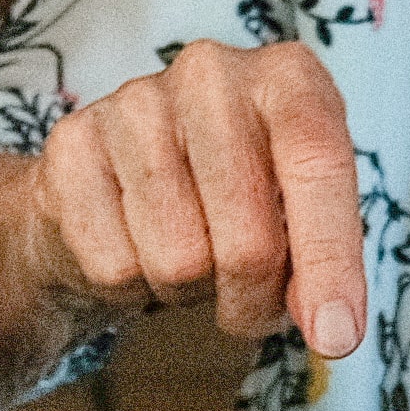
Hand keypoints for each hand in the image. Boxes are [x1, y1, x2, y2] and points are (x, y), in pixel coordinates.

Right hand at [29, 41, 365, 356]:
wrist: (117, 180)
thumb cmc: (231, 197)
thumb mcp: (298, 213)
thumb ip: (324, 263)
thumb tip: (330, 329)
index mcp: (286, 77)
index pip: (319, 162)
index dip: (331, 259)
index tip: (337, 337)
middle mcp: (211, 73)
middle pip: (249, 239)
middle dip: (251, 297)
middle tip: (243, 295)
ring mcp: (134, 102)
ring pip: (178, 262)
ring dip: (187, 288)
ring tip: (183, 248)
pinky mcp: (72, 145)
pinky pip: (115, 266)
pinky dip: (130, 284)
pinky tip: (132, 241)